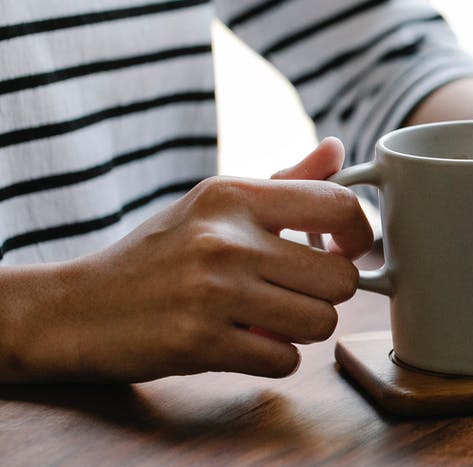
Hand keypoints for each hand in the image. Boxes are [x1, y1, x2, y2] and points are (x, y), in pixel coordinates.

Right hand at [4, 138, 370, 382]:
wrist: (76, 308)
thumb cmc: (159, 253)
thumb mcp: (214, 204)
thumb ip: (285, 182)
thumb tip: (339, 150)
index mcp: (233, 195)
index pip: (338, 204)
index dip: (360, 233)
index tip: (345, 249)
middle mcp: (226, 239)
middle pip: (340, 278)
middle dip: (326, 294)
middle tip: (295, 292)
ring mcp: (212, 293)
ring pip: (320, 323)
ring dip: (302, 329)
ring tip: (267, 317)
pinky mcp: (200, 343)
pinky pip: (285, 360)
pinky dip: (273, 358)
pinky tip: (244, 341)